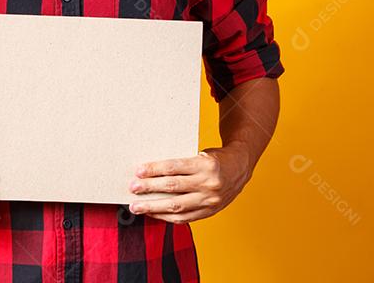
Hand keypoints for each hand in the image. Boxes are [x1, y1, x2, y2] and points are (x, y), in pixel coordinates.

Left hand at [127, 145, 252, 222]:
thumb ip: (181, 165)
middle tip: (133, 188)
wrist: (240, 168)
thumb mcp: (200, 154)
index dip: (154, 170)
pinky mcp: (210, 211)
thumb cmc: (215, 158)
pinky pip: (185, 218)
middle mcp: (209, 183)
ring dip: (153, 207)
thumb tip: (152, 172)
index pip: (174, 168)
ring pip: (176, 206)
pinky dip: (167, 217)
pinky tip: (154, 213)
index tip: (139, 171)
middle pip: (173, 187)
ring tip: (137, 206)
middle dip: (149, 188)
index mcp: (205, 164)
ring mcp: (210, 200)